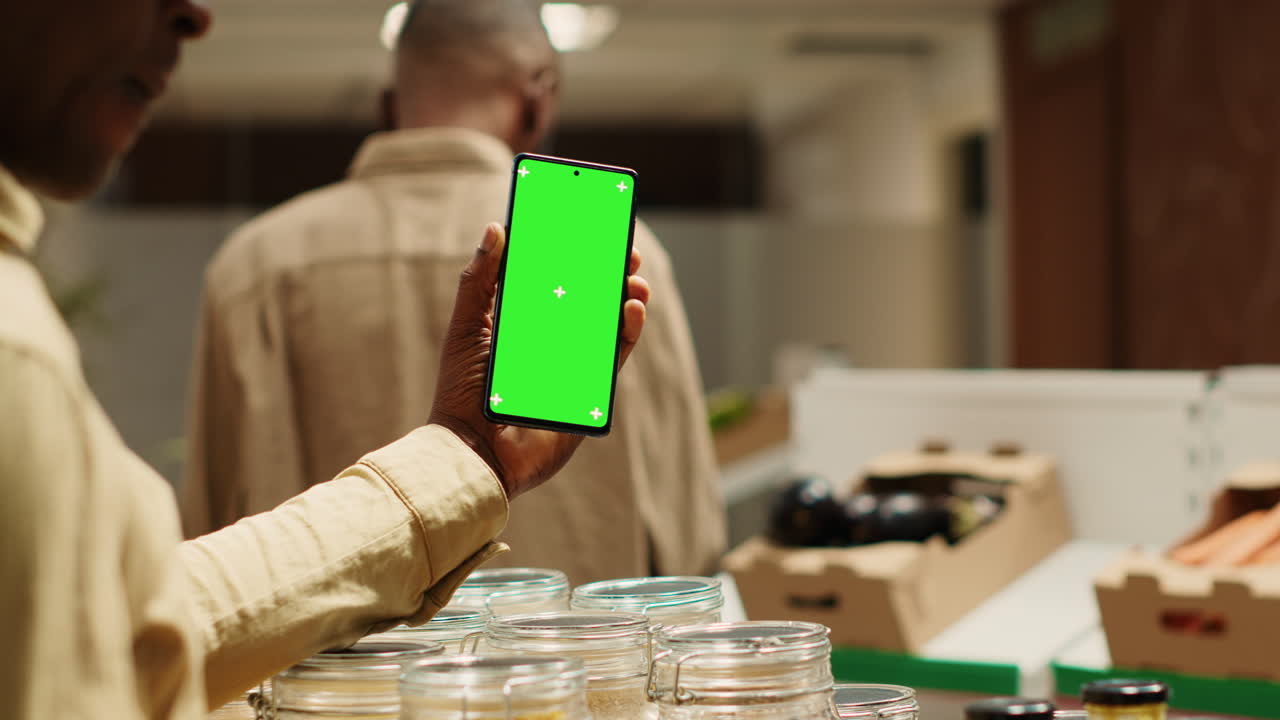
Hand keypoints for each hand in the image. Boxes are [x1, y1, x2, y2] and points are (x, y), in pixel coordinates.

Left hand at [428, 223, 649, 498]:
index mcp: (523, 319)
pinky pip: (615, 354)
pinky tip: (630, 309)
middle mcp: (551, 338)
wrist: (473, 450)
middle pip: (590, 297)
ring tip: (633, 281)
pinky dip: (627, 330)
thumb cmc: (460, 391)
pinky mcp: (589, 389)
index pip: (557, 278)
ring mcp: (573, 362)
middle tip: (627, 254)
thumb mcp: (466, 327)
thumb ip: (479, 280)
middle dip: (612, 273)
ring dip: (626, 297)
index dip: (577, 254)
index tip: (593, 229)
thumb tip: (497, 228)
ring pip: (609, 322)